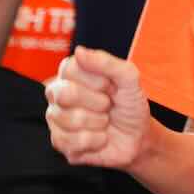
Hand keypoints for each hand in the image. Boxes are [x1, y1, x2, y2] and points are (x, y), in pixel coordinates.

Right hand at [46, 48, 150, 168]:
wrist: (138, 137)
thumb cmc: (130, 105)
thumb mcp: (129, 79)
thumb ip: (107, 62)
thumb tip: (79, 51)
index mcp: (72, 75)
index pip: (69, 68)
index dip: (97, 80)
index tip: (111, 86)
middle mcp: (58, 94)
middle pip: (65, 94)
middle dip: (98, 102)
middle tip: (108, 105)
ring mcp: (55, 119)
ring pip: (70, 119)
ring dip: (99, 123)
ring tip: (104, 121)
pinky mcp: (58, 143)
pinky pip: (72, 141)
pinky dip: (96, 140)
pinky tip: (100, 138)